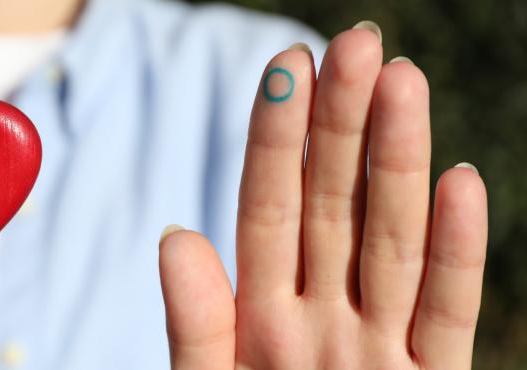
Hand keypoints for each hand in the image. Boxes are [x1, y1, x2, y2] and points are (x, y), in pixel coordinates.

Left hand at [160, 22, 487, 368]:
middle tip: (354, 43)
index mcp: (259, 318)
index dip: (276, 137)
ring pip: (393, 243)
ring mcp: (377, 350)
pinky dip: (456, 252)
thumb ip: (195, 325)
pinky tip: (460, 181)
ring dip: (398, 163)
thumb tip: (175, 237)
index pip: (269, 209)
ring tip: (401, 81)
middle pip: (334, 207)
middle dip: (342, 125)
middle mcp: (322, 320)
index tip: (285, 64)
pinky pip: (447, 313)